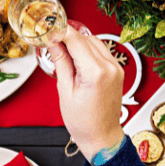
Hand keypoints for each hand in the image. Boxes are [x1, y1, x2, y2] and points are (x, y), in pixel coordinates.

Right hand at [48, 26, 125, 161]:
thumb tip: (53, 42)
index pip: (76, 40)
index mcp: (96, 72)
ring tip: (61, 51)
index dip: (60, 31)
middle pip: (85, 38)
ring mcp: (116, 68)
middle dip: (67, 36)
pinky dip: (87, 49)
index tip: (48, 28)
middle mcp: (110, 67)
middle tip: (50, 40)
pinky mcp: (117, 70)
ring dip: (78, 42)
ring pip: (94, 41)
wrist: (102, 137)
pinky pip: (101, 51)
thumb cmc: (84, 122)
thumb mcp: (65, 91)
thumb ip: (61, 62)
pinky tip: (75, 57)